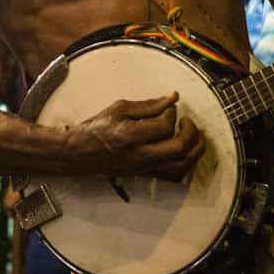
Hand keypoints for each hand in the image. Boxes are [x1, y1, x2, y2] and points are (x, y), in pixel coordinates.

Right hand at [73, 93, 205, 182]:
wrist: (79, 153)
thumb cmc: (95, 130)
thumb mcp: (119, 109)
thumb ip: (149, 105)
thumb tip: (172, 98)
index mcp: (130, 137)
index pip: (164, 127)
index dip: (172, 113)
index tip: (168, 107)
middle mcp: (139, 156)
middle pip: (179, 150)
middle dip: (191, 133)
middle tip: (187, 122)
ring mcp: (144, 168)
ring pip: (181, 167)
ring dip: (195, 150)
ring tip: (194, 136)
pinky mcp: (146, 174)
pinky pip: (174, 176)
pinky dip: (186, 163)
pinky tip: (186, 151)